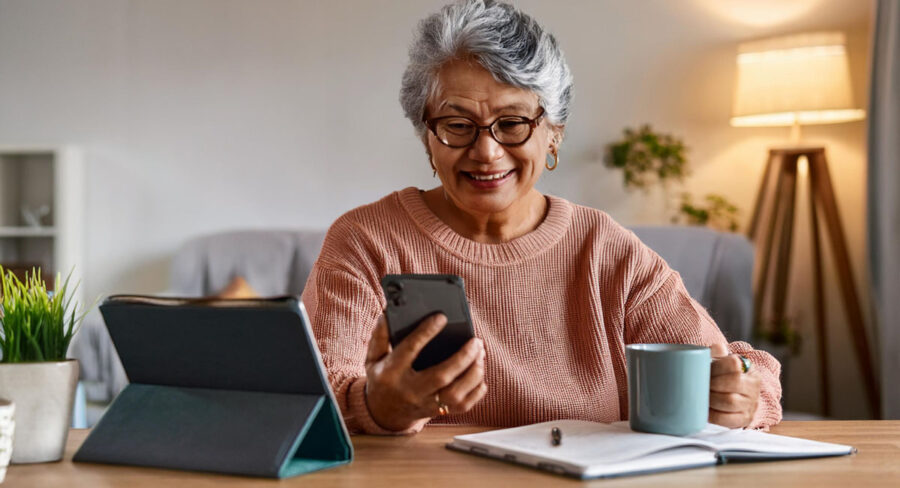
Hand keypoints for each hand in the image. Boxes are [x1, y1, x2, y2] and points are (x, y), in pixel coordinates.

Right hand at [364, 313, 486, 431]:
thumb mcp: (373, 356)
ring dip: (473, 373)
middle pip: (441, 376)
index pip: (410, 350)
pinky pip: (462, 406)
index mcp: (391, 372)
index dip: (426, 332)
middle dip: (462, 357)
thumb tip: (389, 312)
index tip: (442, 317)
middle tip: (475, 341)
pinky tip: (479, 374)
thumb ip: (380, 335)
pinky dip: (476, 391)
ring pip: (455, 394)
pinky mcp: (437, 412)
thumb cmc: (382, 377)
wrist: (382, 412)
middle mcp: (409, 390)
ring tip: (480, 354)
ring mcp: (424, 404)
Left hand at [708, 343, 760, 427]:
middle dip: (713, 384)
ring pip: (731, 401)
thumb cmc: (722, 376)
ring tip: (700, 396)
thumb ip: (717, 353)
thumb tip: (717, 347)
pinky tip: (705, 411)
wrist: (734, 395)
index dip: (716, 367)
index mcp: (748, 369)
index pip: (734, 363)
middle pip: (734, 382)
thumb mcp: (721, 362)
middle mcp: (753, 386)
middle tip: (700, 385)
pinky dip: (714, 416)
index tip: (704, 370)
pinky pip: (729, 420)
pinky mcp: (745, 419)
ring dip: (712, 399)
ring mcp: (751, 404)